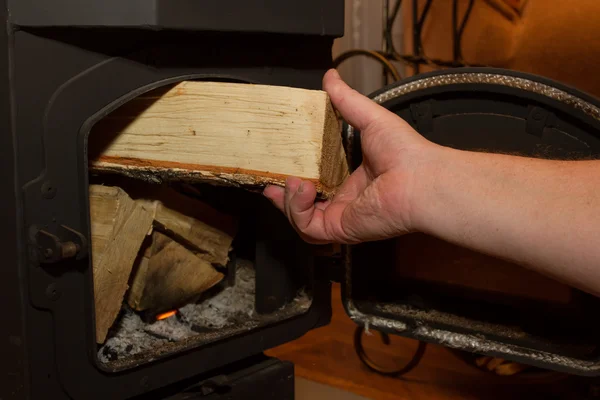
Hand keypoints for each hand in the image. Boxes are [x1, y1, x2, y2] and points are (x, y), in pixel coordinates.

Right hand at [263, 69, 438, 243]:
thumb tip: (330, 76)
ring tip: (290, 181)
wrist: (420, 178)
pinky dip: (298, 209)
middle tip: (268, 180)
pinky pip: (308, 226)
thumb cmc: (404, 151)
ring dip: (288, 201)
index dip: (296, 176)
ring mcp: (341, 216)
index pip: (316, 182)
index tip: (280, 165)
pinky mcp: (339, 229)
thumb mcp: (369, 117)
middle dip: (283, 195)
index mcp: (351, 179)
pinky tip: (301, 188)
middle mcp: (345, 201)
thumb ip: (346, 100)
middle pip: (303, 204)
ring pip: (301, 219)